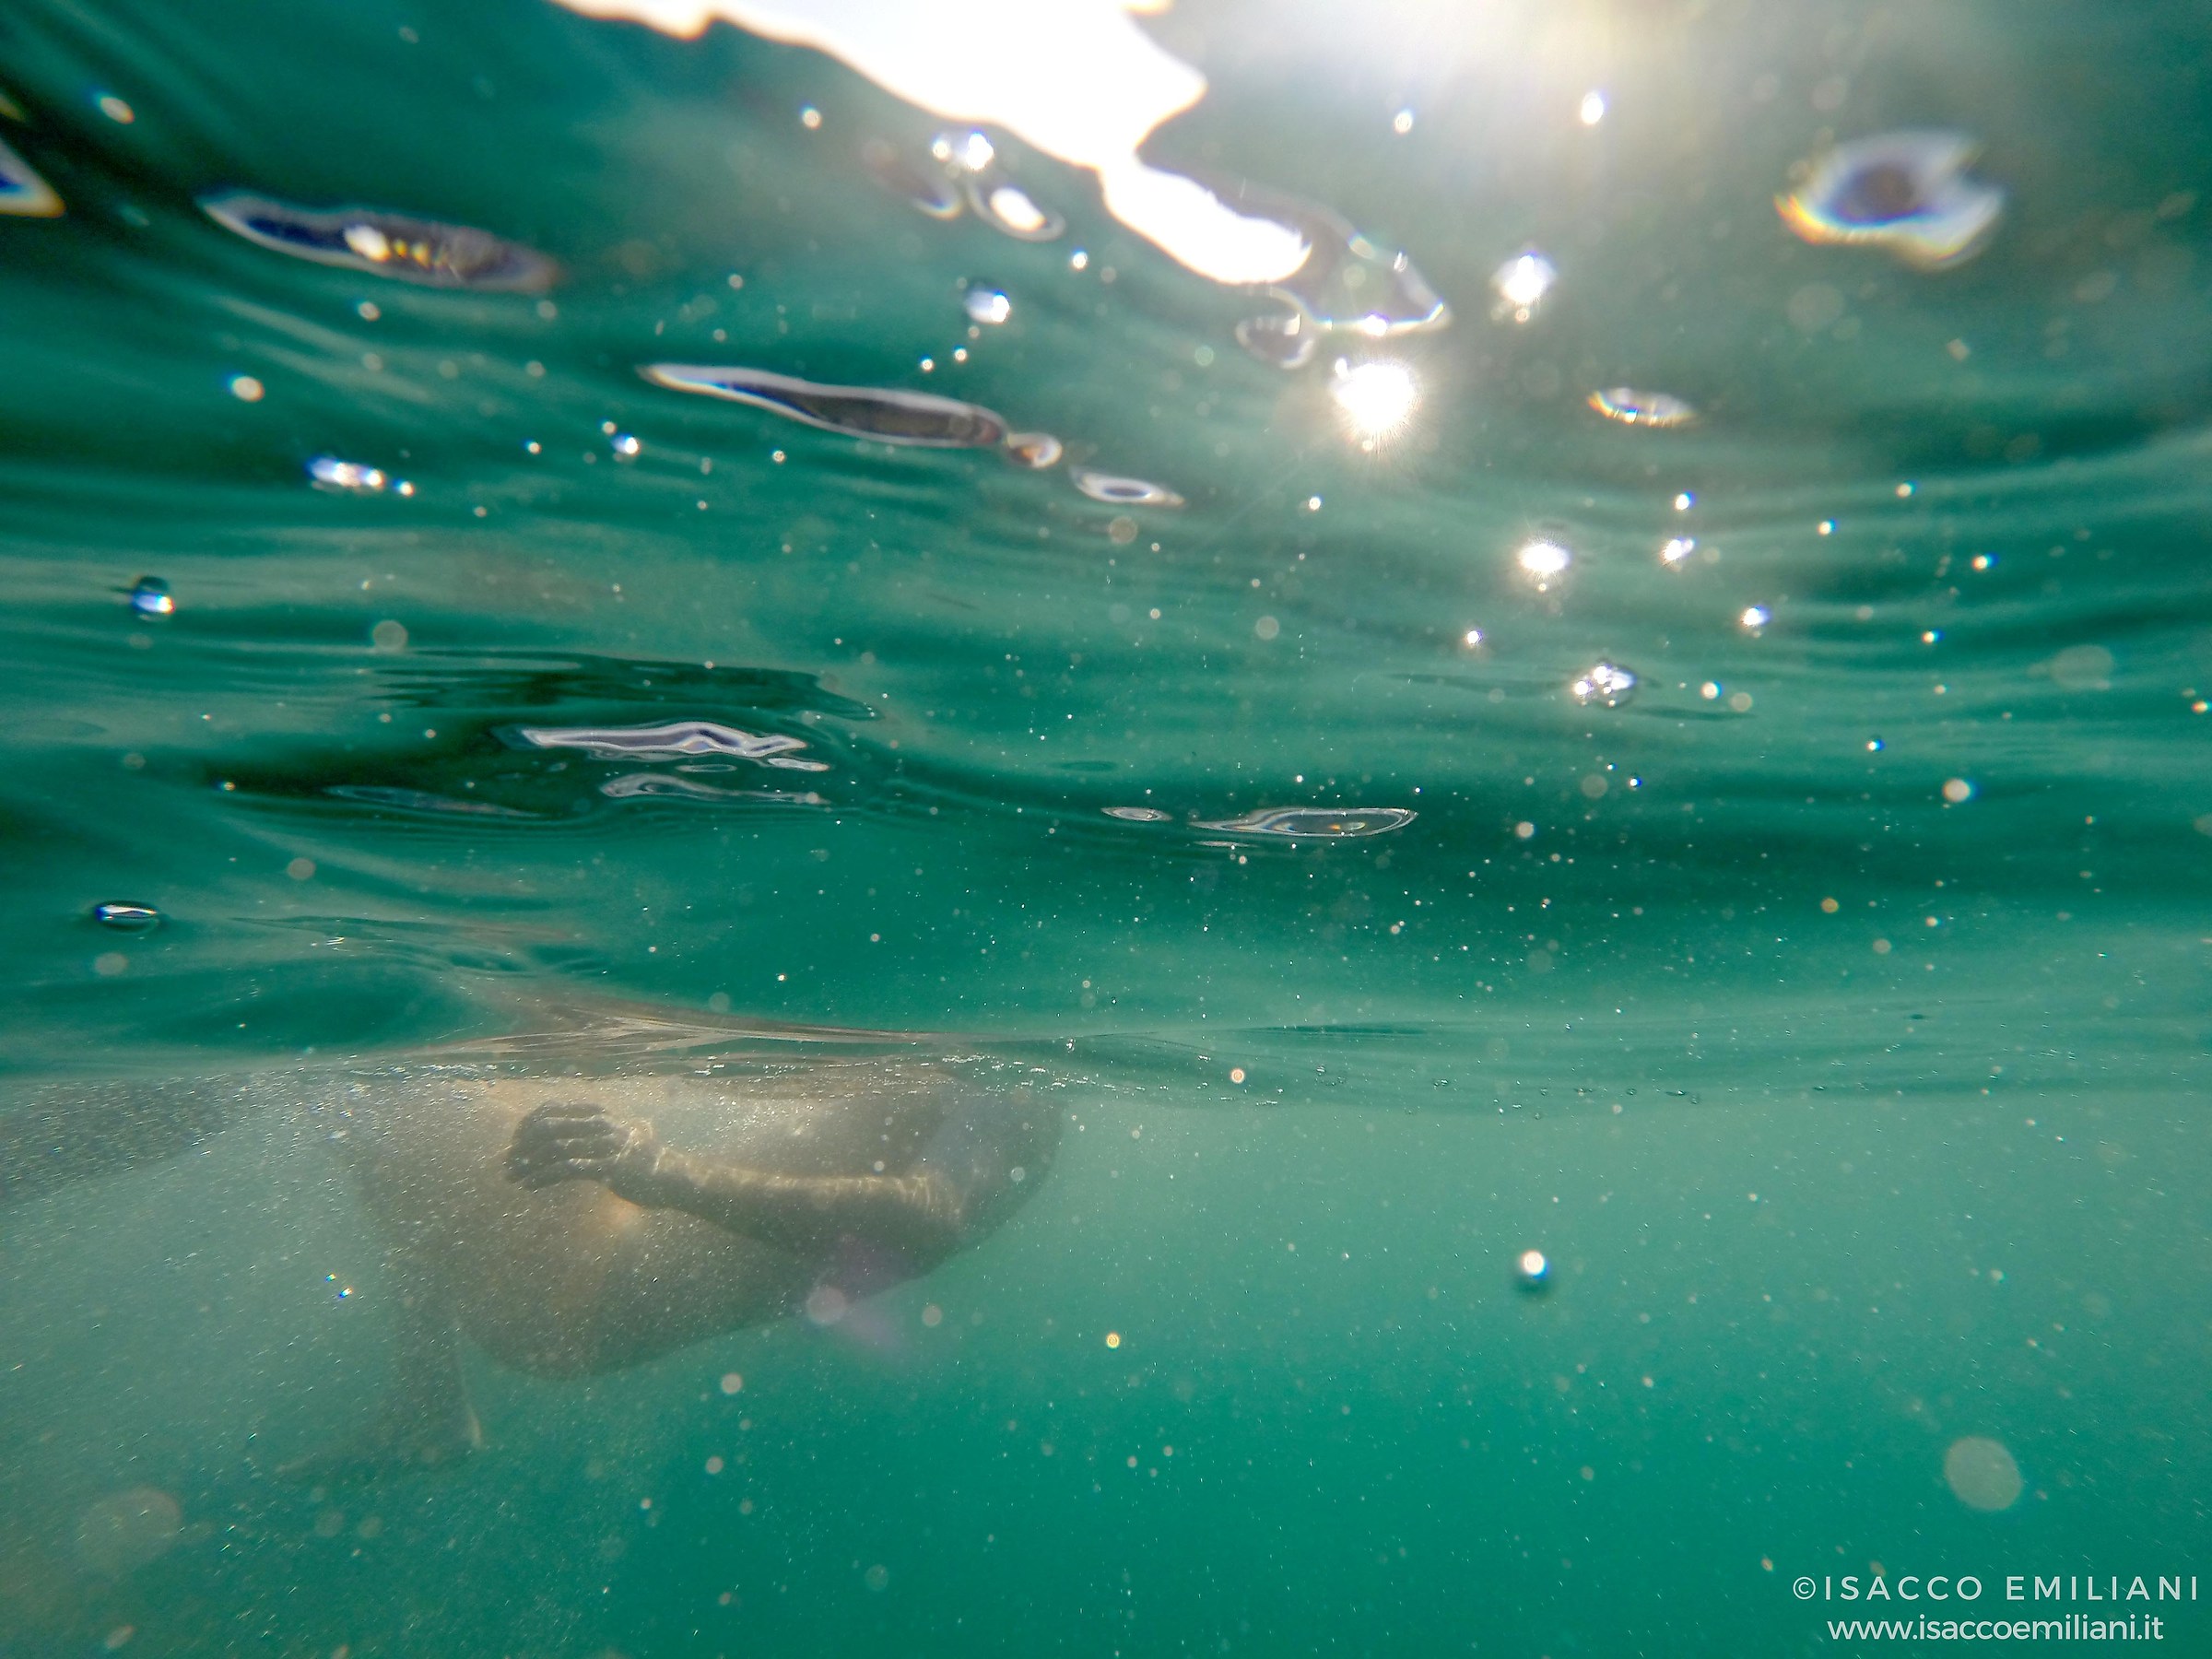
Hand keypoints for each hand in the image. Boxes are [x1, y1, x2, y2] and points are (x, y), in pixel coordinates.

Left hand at [505, 1101, 666, 1204]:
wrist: (670, 1175)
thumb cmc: (641, 1156)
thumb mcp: (618, 1132)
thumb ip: (594, 1127)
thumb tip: (566, 1127)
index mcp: (598, 1113)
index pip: (552, 1111)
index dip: (527, 1127)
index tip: (514, 1144)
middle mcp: (599, 1124)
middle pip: (548, 1129)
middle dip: (522, 1147)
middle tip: (507, 1163)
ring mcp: (604, 1145)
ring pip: (553, 1150)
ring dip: (528, 1165)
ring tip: (512, 1177)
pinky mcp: (607, 1167)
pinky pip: (566, 1170)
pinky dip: (543, 1177)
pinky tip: (530, 1186)